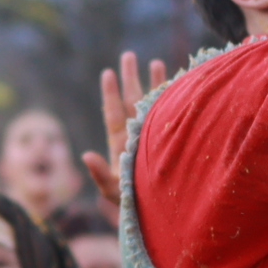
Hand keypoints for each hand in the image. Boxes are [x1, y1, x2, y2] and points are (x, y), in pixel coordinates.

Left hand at [80, 50, 168, 217]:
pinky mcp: (172, 140)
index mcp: (121, 143)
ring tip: (154, 61)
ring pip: (153, 104)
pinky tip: (182, 83)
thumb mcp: (113, 191)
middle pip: (132, 100)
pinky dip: (176, 98)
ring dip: (154, 83)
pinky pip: (173, 114)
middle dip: (130, 78)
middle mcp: (137, 135)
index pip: (114, 112)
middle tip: (128, 54)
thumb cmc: (133, 205)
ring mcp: (154, 135)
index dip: (110, 93)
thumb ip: (99, 174)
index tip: (108, 72)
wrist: (159, 213)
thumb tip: (85, 155)